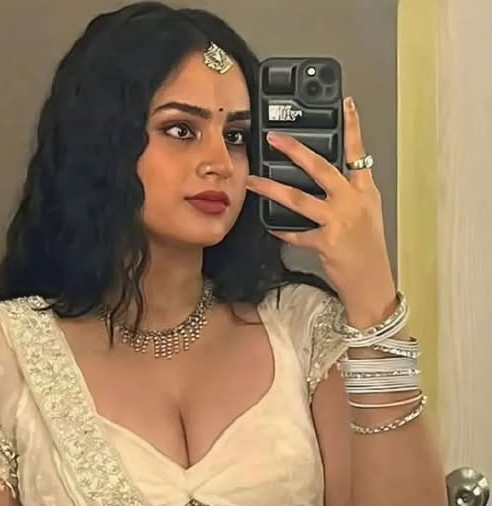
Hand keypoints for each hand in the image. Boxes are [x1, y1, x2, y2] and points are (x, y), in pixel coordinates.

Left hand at [245, 97, 395, 318]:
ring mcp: (340, 221)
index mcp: (364, 192)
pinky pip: (296, 233)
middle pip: (322, 168)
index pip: (359, 153)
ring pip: (300, 199)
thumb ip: (348, 195)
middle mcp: (353, 202)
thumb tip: (326, 180)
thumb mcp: (366, 215)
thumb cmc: (367, 251)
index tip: (344, 103)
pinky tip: (268, 225)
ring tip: (253, 182)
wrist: (372, 283)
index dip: (352, 127)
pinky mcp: (326, 242)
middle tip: (275, 138)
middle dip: (296, 151)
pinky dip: (281, 230)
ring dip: (272, 190)